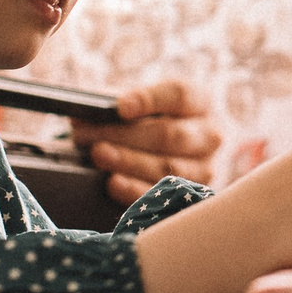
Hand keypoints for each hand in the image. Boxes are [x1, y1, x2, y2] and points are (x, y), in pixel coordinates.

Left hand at [71, 79, 220, 200]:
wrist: (163, 152)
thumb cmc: (148, 123)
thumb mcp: (138, 106)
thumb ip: (113, 104)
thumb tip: (82, 112)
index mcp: (198, 102)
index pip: (179, 95)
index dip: (149, 100)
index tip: (120, 107)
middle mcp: (209, 135)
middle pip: (170, 134)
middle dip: (125, 135)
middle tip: (87, 136)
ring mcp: (204, 168)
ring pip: (168, 167)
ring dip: (128, 161)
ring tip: (98, 155)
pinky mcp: (192, 196)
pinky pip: (163, 196)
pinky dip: (135, 189)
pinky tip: (112, 182)